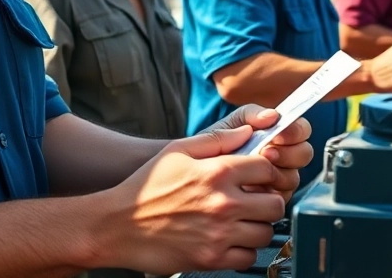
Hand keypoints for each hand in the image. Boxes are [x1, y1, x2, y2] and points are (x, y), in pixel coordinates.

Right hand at [97, 125, 286, 273]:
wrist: (116, 226)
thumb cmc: (145, 187)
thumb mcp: (177, 151)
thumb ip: (217, 139)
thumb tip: (248, 132)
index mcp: (218, 172)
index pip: (268, 169)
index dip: (268, 172)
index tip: (260, 179)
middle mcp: (223, 203)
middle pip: (275, 204)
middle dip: (269, 201)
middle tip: (257, 202)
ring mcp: (219, 233)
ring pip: (265, 233)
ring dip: (258, 227)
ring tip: (244, 222)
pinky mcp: (211, 258)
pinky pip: (248, 258)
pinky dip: (244, 251)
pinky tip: (231, 241)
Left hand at [196, 105, 313, 200]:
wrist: (187, 181)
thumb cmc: (206, 152)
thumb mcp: (225, 128)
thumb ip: (248, 116)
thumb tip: (272, 115)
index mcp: (275, 136)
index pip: (301, 130)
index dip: (295, 131)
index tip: (279, 134)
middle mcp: (280, 158)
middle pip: (304, 154)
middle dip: (288, 153)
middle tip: (267, 153)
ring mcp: (276, 182)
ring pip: (293, 179)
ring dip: (277, 175)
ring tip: (254, 172)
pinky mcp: (268, 204)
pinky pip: (281, 201)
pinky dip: (267, 195)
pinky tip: (249, 191)